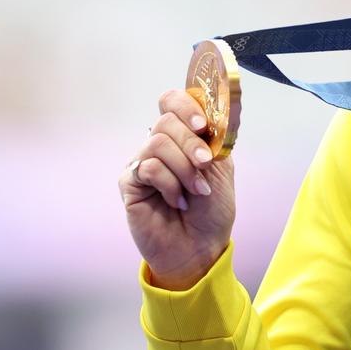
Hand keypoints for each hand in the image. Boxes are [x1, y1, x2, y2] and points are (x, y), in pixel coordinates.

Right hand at [119, 89, 235, 289]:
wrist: (201, 247)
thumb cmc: (212, 211)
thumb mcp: (221, 170)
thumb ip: (211, 140)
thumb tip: (203, 118)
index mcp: (183, 137)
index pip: (172, 102)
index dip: (185, 105)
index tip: (202, 124)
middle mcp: (160, 146)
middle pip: (165, 120)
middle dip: (190, 142)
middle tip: (204, 163)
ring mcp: (142, 163)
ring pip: (157, 143)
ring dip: (184, 168)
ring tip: (196, 191)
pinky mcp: (129, 183)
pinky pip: (147, 168)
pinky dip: (169, 184)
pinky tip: (177, 201)